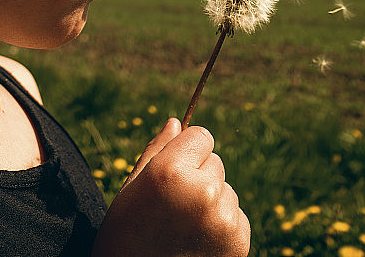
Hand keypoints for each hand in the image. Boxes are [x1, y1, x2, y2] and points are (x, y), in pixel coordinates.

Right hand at [92, 118, 249, 255]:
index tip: (171, 173)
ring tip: (182, 228)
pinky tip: (197, 242)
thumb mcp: (131, 190)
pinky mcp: (239, 241)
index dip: (185, 153)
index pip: (201, 136)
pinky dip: (221, 225)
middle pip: (215, 162)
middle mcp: (202, 191)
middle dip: (197, 177)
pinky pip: (236, 215)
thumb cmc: (125, 237)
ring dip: (210, 202)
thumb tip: (177, 121)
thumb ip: (157, 151)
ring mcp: (223, 219)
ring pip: (226, 190)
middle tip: (171, 207)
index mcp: (171, 172)